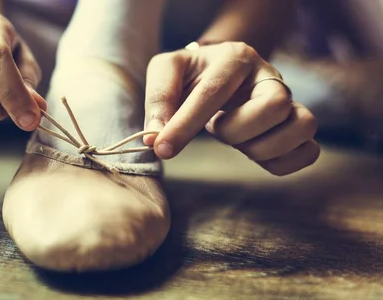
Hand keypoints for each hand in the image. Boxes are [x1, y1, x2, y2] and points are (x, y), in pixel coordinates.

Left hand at [144, 42, 319, 175]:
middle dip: (237, 130)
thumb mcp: (166, 72)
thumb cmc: (189, 75)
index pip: (214, 92)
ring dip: (264, 147)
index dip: (185, 125)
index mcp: (235, 57)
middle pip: (276, 105)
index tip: (162, 148)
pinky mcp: (295, 126)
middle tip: (216, 130)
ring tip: (238, 143)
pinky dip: (282, 163)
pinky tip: (255, 156)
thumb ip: (158, 99)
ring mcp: (289, 101)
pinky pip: (309, 151)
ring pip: (303, 126)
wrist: (214, 74)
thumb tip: (156, 137)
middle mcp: (269, 75)